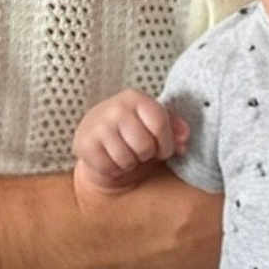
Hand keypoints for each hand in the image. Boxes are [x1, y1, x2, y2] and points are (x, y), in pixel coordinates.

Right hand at [72, 89, 188, 192]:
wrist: (97, 144)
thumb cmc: (133, 134)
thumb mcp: (156, 126)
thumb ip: (175, 128)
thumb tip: (184, 138)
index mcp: (135, 98)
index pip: (160, 122)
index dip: (166, 143)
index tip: (163, 149)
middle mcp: (115, 107)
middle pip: (145, 145)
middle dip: (146, 155)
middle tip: (140, 151)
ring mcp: (98, 124)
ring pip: (127, 159)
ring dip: (129, 163)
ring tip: (125, 154)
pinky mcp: (84, 143)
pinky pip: (109, 167)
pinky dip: (113, 170)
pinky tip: (110, 159)